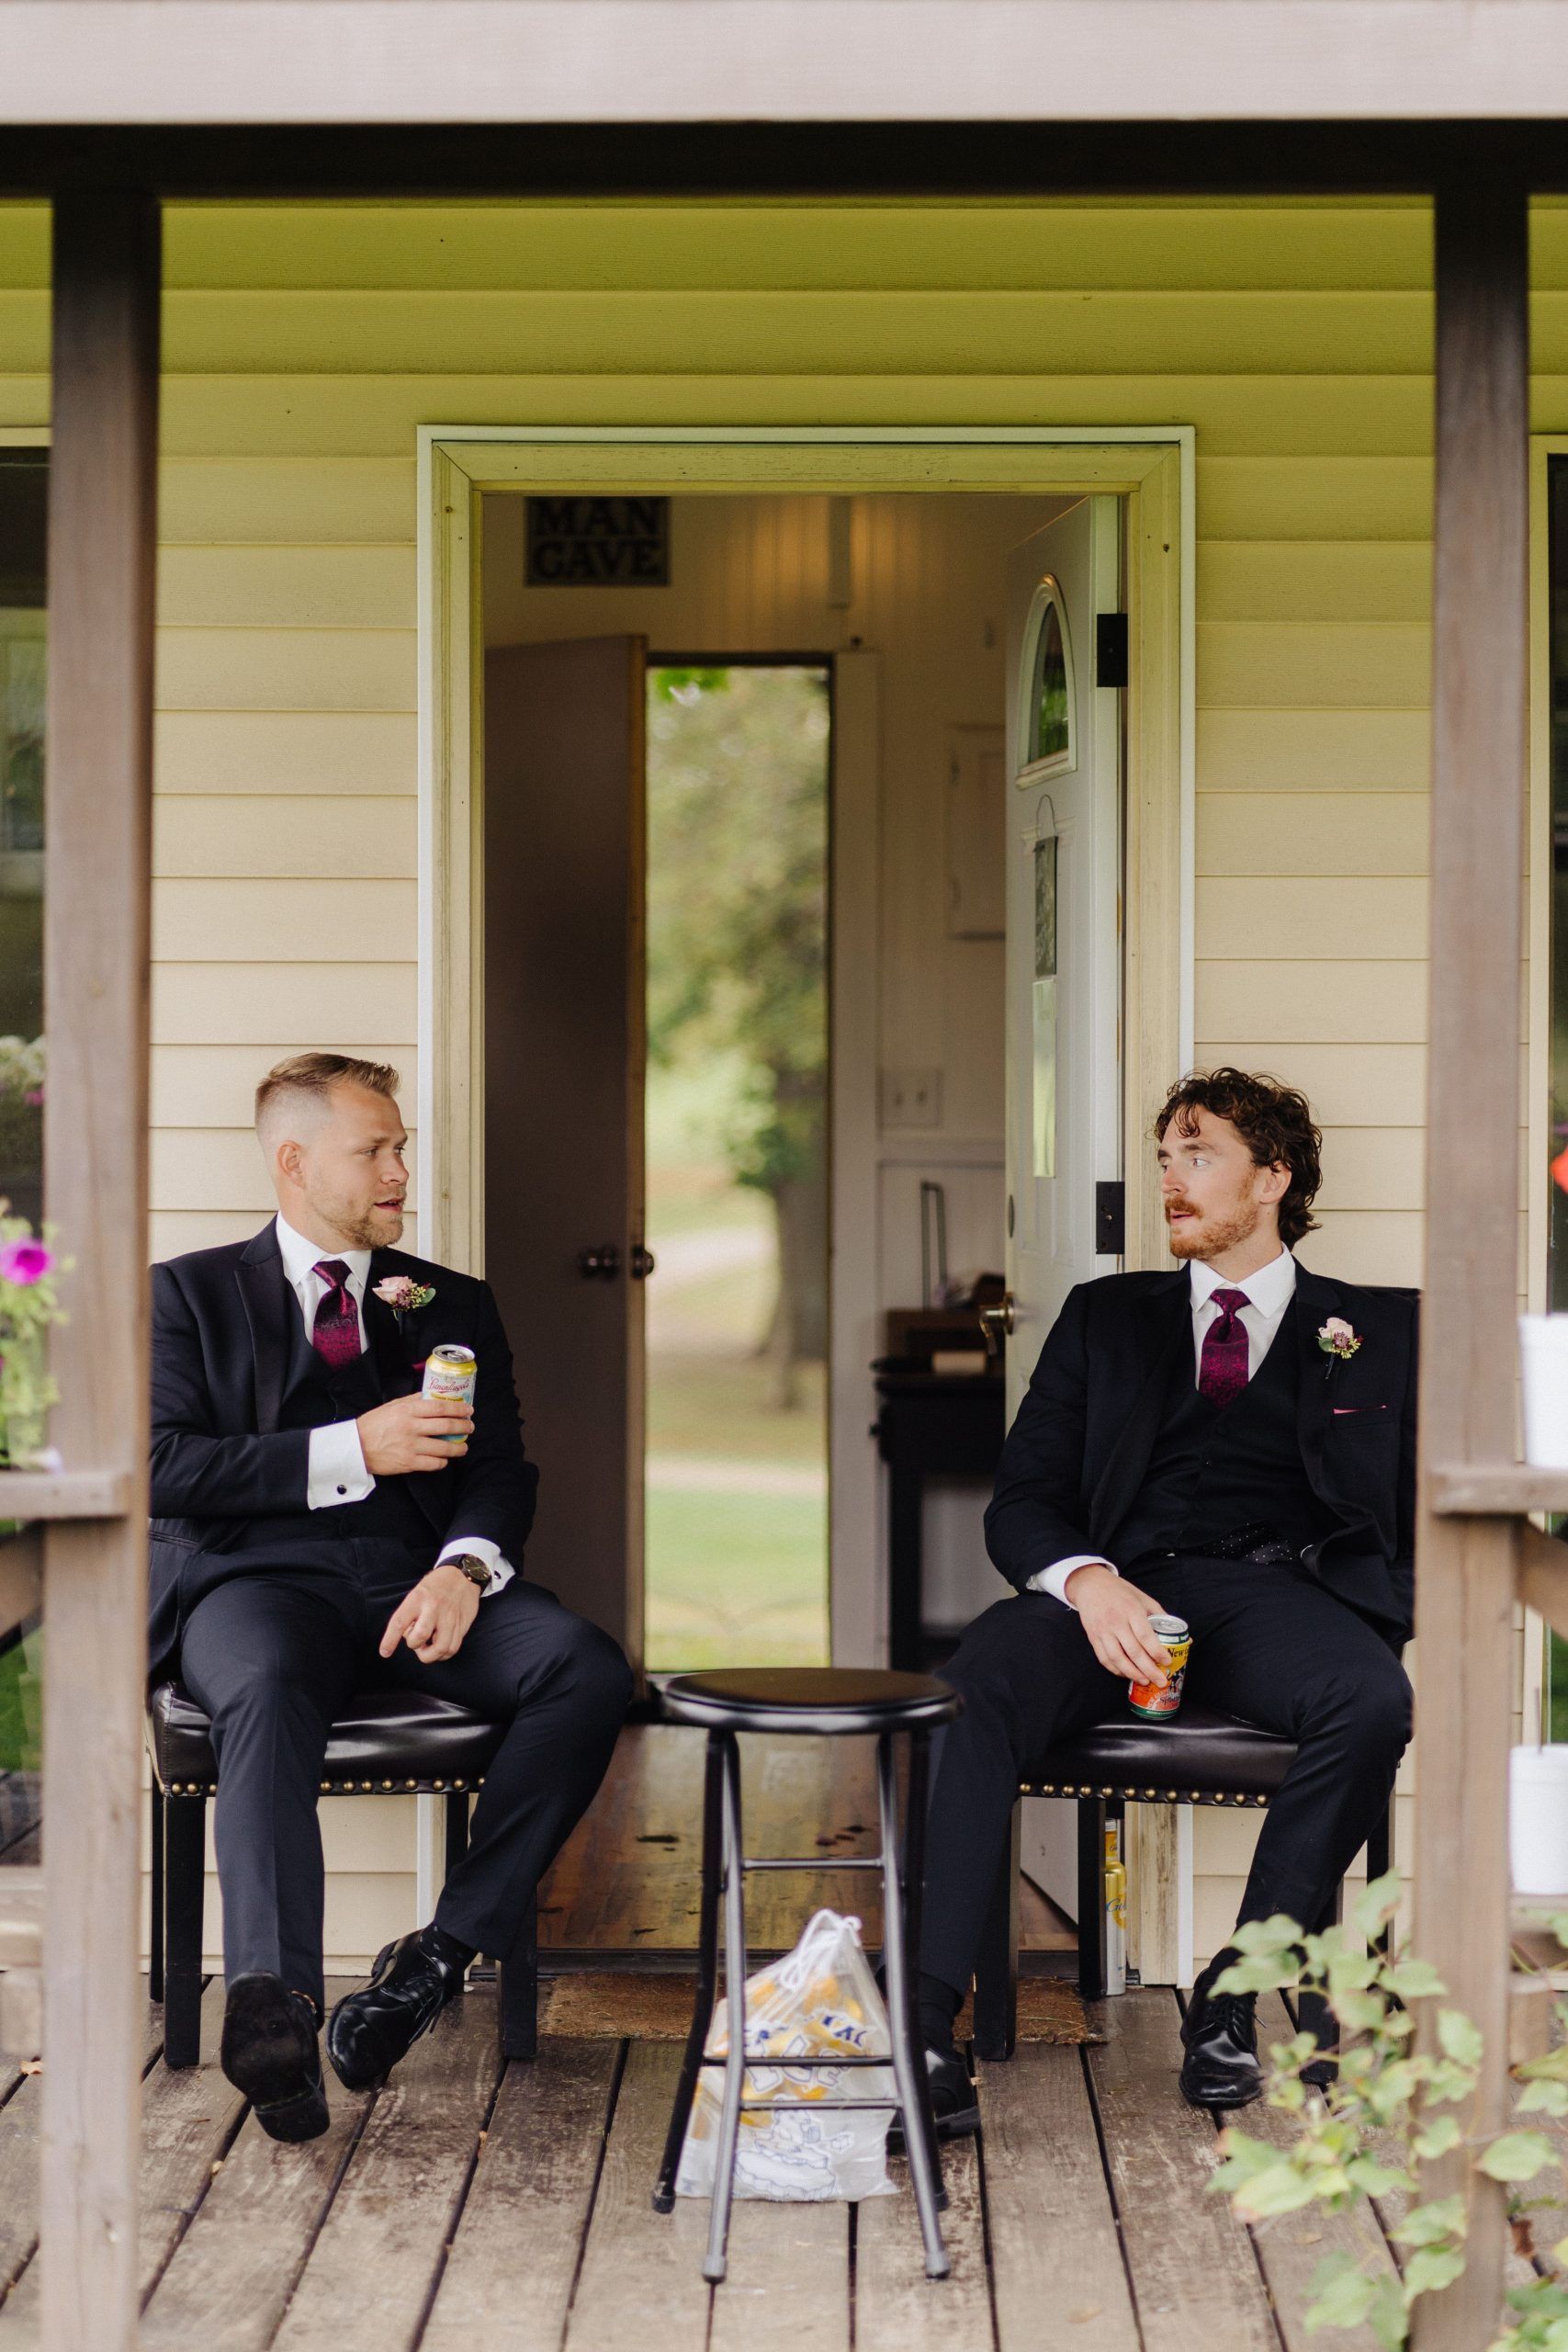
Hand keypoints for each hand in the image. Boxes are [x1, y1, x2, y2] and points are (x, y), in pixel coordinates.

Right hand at [356, 1393, 473, 1475]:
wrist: (356, 1447)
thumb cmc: (374, 1424)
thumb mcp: (392, 1406)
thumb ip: (413, 1400)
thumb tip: (431, 1395)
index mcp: (408, 1410)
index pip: (440, 1407)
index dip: (458, 1409)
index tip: (469, 1410)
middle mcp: (412, 1427)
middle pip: (446, 1426)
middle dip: (463, 1427)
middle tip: (470, 1427)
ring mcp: (411, 1446)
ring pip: (444, 1447)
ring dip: (458, 1447)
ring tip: (463, 1447)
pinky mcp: (409, 1463)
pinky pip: (434, 1463)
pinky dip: (443, 1461)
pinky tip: (445, 1459)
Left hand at [379, 1564, 480, 1662]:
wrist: (463, 1575)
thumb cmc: (435, 1586)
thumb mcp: (417, 1592)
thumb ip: (410, 1614)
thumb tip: (407, 1636)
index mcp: (418, 1597)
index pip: (399, 1622)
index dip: (390, 1640)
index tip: (385, 1653)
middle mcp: (434, 1607)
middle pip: (419, 1636)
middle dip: (414, 1645)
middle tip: (416, 1640)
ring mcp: (450, 1617)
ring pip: (440, 1648)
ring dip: (430, 1655)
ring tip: (428, 1648)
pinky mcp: (462, 1624)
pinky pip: (453, 1648)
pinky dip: (443, 1654)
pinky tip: (439, 1647)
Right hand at [1064, 1564, 1173, 1684]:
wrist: (1090, 1585)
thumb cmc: (1120, 1592)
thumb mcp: (1143, 1598)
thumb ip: (1160, 1617)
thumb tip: (1183, 1637)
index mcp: (1131, 1610)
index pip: (1145, 1636)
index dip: (1157, 1652)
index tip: (1167, 1662)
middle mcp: (1116, 1621)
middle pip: (1133, 1651)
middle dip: (1149, 1670)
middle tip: (1161, 1681)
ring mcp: (1103, 1631)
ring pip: (1118, 1658)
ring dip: (1132, 1673)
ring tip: (1145, 1681)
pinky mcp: (1093, 1637)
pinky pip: (1104, 1659)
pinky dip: (1116, 1670)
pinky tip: (1127, 1674)